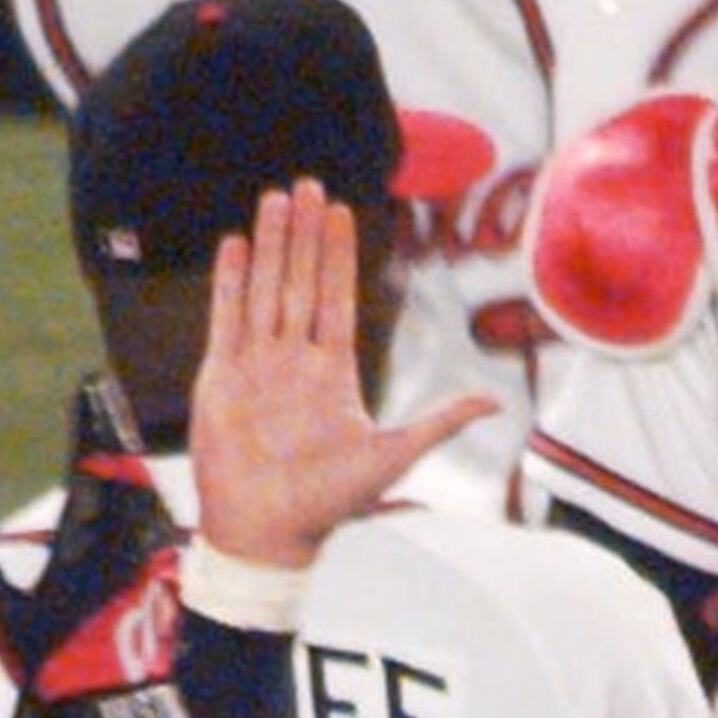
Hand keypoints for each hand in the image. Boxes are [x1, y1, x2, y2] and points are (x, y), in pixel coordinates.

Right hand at [192, 182, 491, 569]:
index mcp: (333, 373)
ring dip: (271, 244)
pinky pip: (226, 317)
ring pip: (265, 289)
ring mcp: (257, 365)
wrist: (268, 533)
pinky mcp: (222, 376)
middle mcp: (294, 362)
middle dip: (304, 234)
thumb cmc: (328, 504)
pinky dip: (231, 281)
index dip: (340, 255)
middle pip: (301, 282)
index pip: (338, 298)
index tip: (343, 212)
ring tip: (275, 199)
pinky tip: (236, 243)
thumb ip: (440, 422)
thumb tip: (495, 404)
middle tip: (308, 185)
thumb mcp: (394, 456)